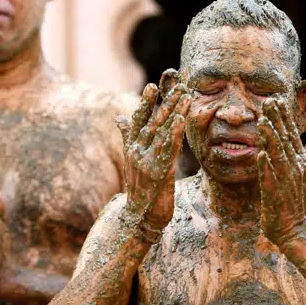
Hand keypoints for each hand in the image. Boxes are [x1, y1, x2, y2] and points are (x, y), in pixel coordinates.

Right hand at [115, 69, 189, 242]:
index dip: (145, 103)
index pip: (138, 120)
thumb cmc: (140, 189)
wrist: (139, 218)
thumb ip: (128, 137)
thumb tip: (119, 117)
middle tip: (178, 86)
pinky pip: (167, 148)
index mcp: (132, 148)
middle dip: (165, 103)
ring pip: (160, 132)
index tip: (153, 86)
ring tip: (185, 97)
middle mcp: (136, 152)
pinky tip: (181, 120)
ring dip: (174, 112)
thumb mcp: (134, 161)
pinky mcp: (157, 172)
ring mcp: (145, 162)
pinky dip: (174, 132)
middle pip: (152, 122)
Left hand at [256, 98, 305, 247]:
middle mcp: (295, 168)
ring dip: (270, 139)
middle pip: (285, 140)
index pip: (292, 134)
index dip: (283, 117)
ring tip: (262, 122)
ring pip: (278, 156)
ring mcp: (286, 181)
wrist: (298, 230)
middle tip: (268, 102)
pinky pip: (270, 179)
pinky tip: (261, 155)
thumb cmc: (301, 202)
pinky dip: (266, 167)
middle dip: (276, 121)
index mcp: (301, 161)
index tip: (275, 100)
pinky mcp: (276, 195)